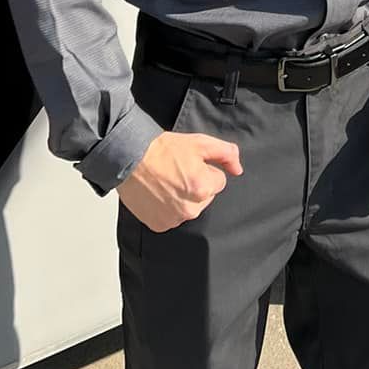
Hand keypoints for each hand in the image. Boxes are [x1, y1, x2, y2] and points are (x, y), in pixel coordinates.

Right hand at [117, 130, 241, 232]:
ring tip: (166, 182)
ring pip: (190, 208)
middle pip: (205, 197)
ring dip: (182, 197)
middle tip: (177, 172)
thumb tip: (238, 170)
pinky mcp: (160, 225)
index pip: (218, 182)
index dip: (205, 170)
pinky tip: (158, 193)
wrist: (129, 158)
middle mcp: (190, 208)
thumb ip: (226, 154)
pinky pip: (173, 217)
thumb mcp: (200, 143)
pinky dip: (168, 208)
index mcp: (203, 188)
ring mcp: (174, 219)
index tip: (189, 164)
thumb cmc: (163, 150)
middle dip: (196, 185)